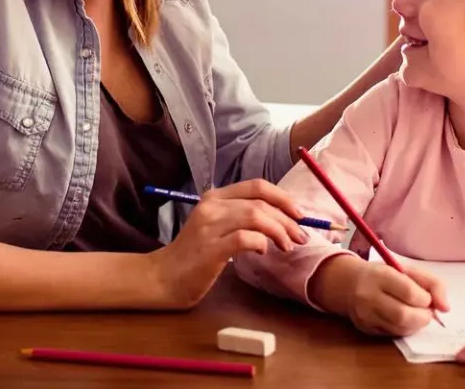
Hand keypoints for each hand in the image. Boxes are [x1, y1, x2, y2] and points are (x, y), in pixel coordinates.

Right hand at [145, 180, 309, 309]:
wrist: (163, 278)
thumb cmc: (194, 255)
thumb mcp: (216, 226)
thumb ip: (241, 217)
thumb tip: (282, 219)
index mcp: (215, 197)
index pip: (257, 186)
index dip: (283, 198)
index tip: (299, 215)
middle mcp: (212, 206)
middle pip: (260, 203)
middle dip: (287, 219)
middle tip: (300, 237)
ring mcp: (209, 226)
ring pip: (255, 217)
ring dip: (278, 231)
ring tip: (286, 246)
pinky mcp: (210, 249)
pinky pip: (244, 238)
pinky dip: (260, 243)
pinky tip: (263, 252)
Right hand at [312, 255, 450, 336]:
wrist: (349, 284)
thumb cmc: (384, 275)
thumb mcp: (408, 270)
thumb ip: (432, 284)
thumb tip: (446, 308)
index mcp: (381, 275)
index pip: (409, 292)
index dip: (425, 299)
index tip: (426, 298)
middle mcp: (369, 296)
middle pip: (404, 315)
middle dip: (423, 317)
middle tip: (427, 312)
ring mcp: (365, 315)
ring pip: (399, 328)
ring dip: (416, 325)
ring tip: (416, 315)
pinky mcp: (365, 329)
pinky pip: (393, 335)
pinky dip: (405, 329)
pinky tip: (404, 320)